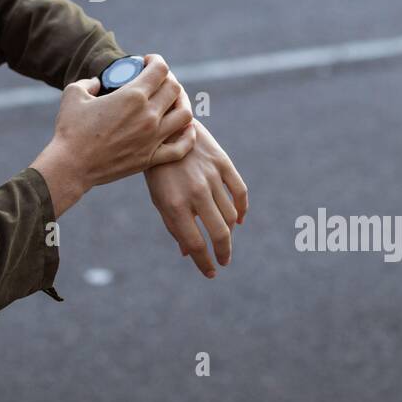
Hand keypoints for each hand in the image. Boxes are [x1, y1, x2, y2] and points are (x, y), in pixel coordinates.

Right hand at [32, 54, 194, 215]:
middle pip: (175, 89)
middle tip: (156, 81)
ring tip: (171, 102)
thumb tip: (97, 83)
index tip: (147, 62)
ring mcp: (152, 138)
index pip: (160, 69)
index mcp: (132, 96)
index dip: (156, 60)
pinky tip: (184, 129)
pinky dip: (188, 136)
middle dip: (168, 79)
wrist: (71, 166)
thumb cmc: (70, 129)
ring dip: (182, 104)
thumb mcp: (73, 94)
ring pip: (185, 115)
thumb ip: (89, 82)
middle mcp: (148, 115)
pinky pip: (181, 147)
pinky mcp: (151, 158)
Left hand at [144, 116, 247, 277]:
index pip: (195, 244)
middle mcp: (194, 192)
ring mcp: (210, 176)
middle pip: (219, 233)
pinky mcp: (222, 163)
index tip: (211, 273)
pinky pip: (240, 192)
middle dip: (223, 252)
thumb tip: (188, 253)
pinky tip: (239, 220)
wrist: (164, 128)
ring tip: (225, 238)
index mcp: (174, 205)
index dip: (205, 263)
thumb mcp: (158, 198)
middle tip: (224, 260)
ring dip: (230, 232)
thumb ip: (174, 225)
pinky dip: (242, 209)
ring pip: (231, 215)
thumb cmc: (158, 169)